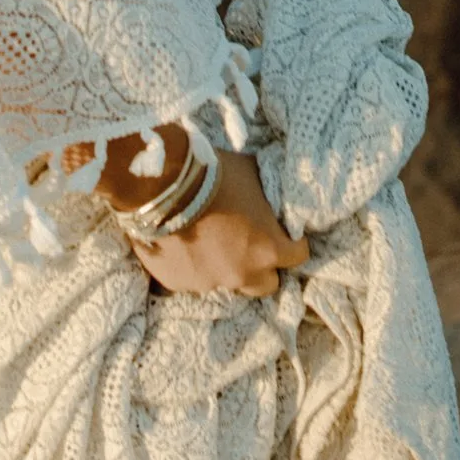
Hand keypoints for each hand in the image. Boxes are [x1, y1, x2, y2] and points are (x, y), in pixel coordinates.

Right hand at [127, 152, 307, 297]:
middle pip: (266, 284)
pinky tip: (183, 244)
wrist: (161, 184)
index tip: (284, 234)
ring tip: (211, 243)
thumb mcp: (253, 178)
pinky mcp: (178, 284)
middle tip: (250, 245)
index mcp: (268, 250)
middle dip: (262, 267)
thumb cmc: (214, 175)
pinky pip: (192, 280)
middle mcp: (242, 274)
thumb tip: (272, 200)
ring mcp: (208, 283)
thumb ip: (267, 199)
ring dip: (225, 268)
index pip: (298, 257)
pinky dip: (192, 266)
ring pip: (227, 283)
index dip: (292, 243)